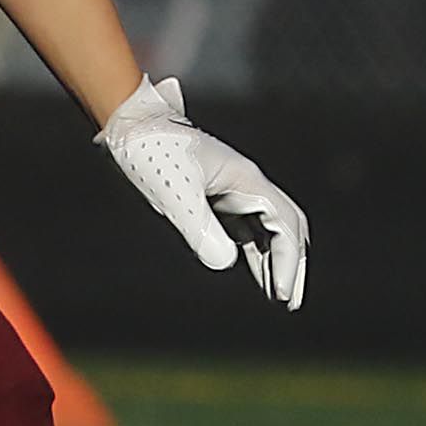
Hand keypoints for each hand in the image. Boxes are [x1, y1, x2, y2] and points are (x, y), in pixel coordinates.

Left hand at [95, 73, 308, 308]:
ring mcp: (233, 190)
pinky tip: (253, 271)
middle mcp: (247, 185)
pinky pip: (247, 229)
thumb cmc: (152, 151)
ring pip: (268, 229)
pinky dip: (256, 252)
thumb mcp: (175, 194)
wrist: (130, 124)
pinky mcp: (216, 196)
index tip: (281, 293)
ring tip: (277, 295)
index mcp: (247, 180)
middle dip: (294, 263)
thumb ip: (200, 229)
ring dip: (276, 261)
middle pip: (287, 226)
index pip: (285, 224)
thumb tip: (226, 263)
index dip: (288, 260)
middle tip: (291, 301)